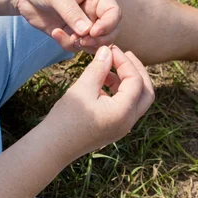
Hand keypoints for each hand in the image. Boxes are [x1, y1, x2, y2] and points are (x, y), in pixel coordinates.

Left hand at [13, 0, 120, 52]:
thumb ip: (72, 13)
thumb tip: (87, 32)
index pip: (114, 13)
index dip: (108, 25)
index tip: (93, 32)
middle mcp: (93, 10)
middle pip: (110, 31)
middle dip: (99, 40)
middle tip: (83, 41)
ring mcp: (82, 23)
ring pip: (95, 42)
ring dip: (84, 45)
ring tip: (68, 36)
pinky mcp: (70, 33)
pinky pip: (77, 45)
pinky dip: (68, 44)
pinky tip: (55, 33)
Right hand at [42, 46, 153, 161]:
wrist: (51, 148)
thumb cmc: (65, 118)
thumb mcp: (83, 88)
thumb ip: (99, 68)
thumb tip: (108, 50)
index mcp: (124, 113)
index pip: (136, 81)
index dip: (125, 62)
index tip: (110, 49)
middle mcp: (128, 122)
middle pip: (146, 92)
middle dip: (137, 71)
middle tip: (124, 55)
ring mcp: (122, 127)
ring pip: (137, 99)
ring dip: (127, 81)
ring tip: (108, 66)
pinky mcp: (114, 128)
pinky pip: (125, 106)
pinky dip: (119, 91)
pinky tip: (102, 81)